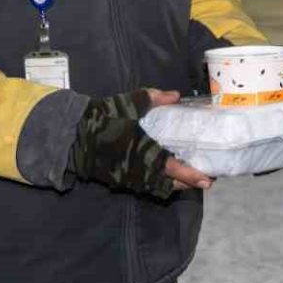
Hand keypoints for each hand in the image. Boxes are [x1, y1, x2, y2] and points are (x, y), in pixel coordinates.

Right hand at [70, 88, 212, 196]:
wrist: (73, 136)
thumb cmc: (104, 119)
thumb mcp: (130, 103)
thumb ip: (154, 98)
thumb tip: (175, 95)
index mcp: (145, 153)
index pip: (174, 168)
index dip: (192, 175)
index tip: (208, 178)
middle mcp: (140, 170)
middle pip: (170, 184)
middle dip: (189, 183)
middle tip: (206, 180)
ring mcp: (129, 178)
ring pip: (158, 188)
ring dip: (175, 185)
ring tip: (189, 179)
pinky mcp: (119, 180)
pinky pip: (145, 186)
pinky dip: (158, 183)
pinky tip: (165, 175)